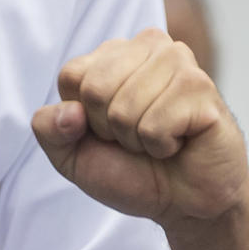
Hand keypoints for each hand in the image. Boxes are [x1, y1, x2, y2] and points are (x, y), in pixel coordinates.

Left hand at [31, 30, 248, 231]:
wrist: (185, 203)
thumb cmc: (133, 173)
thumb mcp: (73, 156)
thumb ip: (49, 129)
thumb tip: (70, 112)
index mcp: (114, 54)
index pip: (72, 76)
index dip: (83, 119)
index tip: (109, 132)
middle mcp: (147, 46)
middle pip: (95, 89)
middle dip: (111, 130)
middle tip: (138, 138)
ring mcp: (177, 60)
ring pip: (125, 108)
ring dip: (138, 140)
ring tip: (160, 139)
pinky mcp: (200, 85)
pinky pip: (154, 124)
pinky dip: (161, 146)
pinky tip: (179, 142)